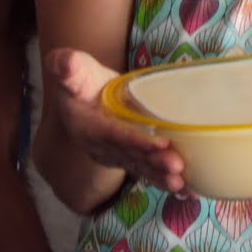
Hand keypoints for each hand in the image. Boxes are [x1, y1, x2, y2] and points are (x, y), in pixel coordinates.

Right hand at [48, 48, 187, 192]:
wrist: (82, 98)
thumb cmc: (81, 81)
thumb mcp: (75, 71)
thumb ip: (69, 68)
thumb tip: (63, 61)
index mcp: (88, 126)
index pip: (114, 135)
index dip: (136, 141)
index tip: (161, 144)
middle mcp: (102, 147)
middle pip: (131, 156)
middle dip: (154, 163)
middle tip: (177, 168)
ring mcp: (116, 155)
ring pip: (140, 167)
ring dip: (161, 177)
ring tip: (182, 184)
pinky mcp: (129, 159)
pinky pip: (147, 171)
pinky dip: (165, 181)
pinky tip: (188, 190)